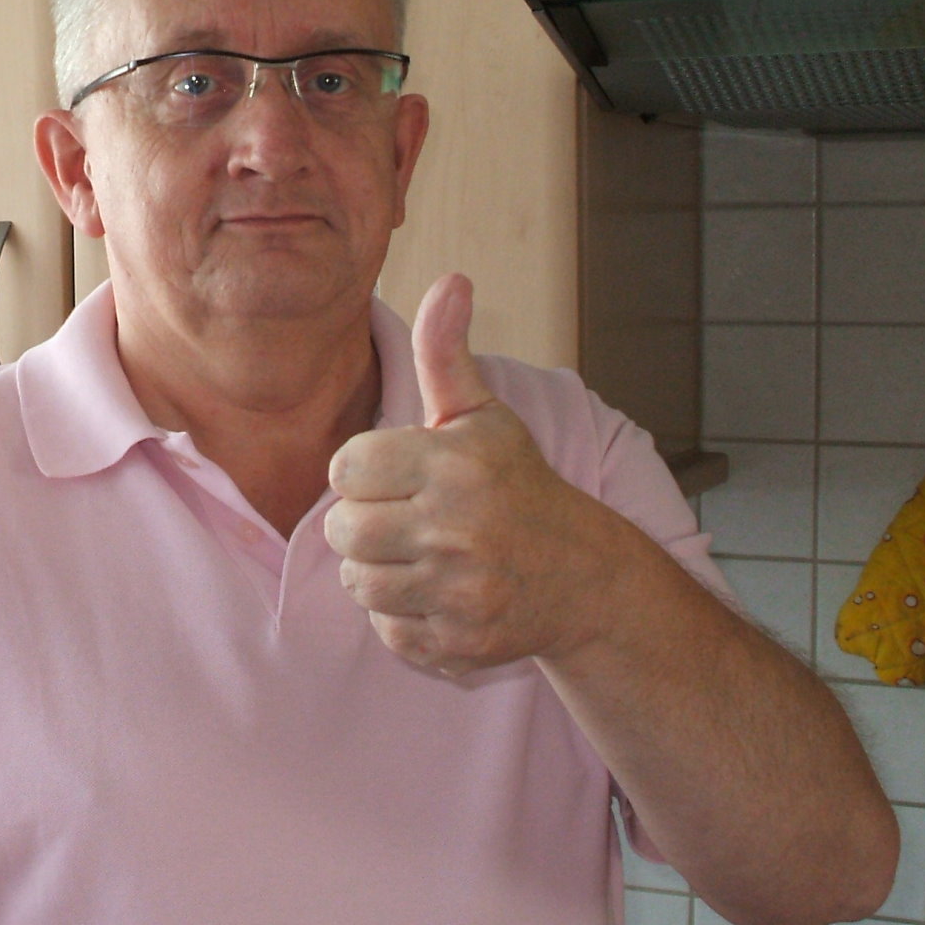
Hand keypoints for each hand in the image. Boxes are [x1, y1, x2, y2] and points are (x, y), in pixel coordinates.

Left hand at [323, 273, 612, 675]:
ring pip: (359, 584)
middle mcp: (457, 528)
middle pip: (342, 531)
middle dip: (362, 524)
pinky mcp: (459, 643)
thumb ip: (446, 353)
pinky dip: (402, 617)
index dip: (362, 473)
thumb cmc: (515, 484)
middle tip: (403, 519)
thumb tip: (450, 281)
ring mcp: (460, 591)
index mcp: (453, 465)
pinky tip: (436, 593)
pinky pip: (386, 631)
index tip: (395, 475)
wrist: (582, 578)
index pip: (344, 470)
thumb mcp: (481, 415)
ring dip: (378, 571)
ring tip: (419, 555)